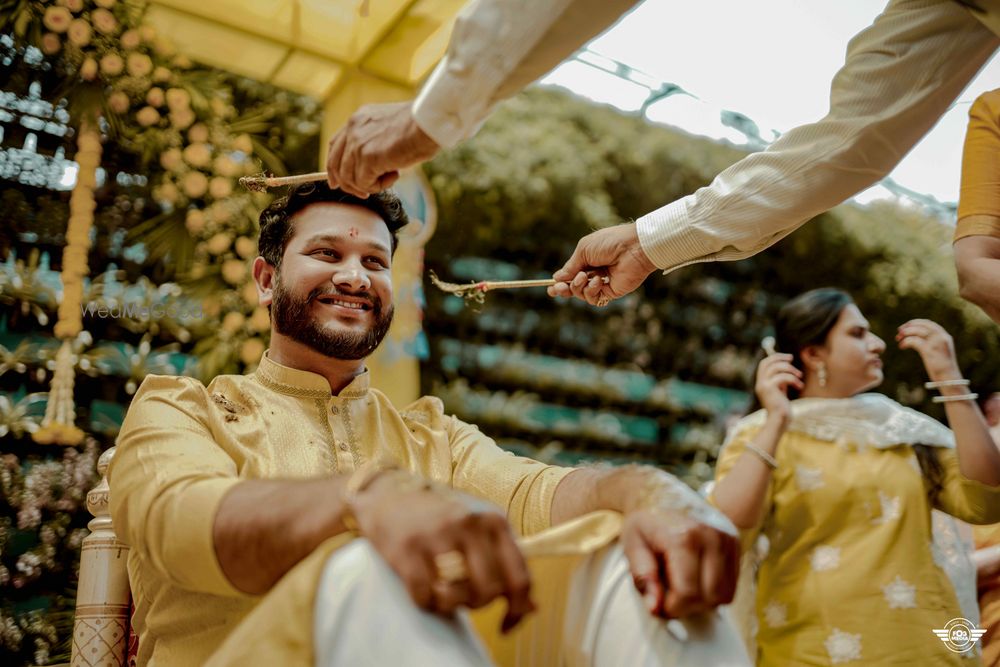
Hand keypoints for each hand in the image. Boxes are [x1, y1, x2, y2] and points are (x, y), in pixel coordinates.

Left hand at [326, 102, 439, 197]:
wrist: (428, 122)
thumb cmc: (421, 126)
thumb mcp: (390, 128)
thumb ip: (376, 140)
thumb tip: (374, 163)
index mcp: (358, 119)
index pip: (335, 145)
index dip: (334, 166)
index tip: (338, 182)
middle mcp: (353, 129)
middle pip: (335, 164)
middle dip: (347, 184)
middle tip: (364, 194)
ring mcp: (358, 143)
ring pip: (349, 178)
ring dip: (369, 185)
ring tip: (390, 177)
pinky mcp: (367, 158)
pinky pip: (364, 184)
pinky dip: (380, 186)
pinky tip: (395, 174)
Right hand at [351, 474, 533, 631]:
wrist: (389, 492)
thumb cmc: (440, 514)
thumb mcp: (479, 526)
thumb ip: (505, 560)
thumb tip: (531, 606)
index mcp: (494, 520)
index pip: (520, 576)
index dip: (517, 608)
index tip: (506, 624)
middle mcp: (469, 524)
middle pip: (490, 590)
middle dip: (478, 603)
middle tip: (464, 597)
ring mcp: (437, 535)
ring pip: (459, 596)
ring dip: (451, 604)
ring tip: (443, 593)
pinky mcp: (407, 549)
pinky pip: (425, 596)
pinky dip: (426, 602)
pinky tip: (423, 591)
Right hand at [547, 224, 656, 305]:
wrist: (633, 247)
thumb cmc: (610, 242)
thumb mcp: (584, 250)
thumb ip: (571, 266)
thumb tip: (557, 278)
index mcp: (587, 260)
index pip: (571, 275)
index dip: (560, 282)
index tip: (551, 288)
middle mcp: (594, 273)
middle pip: (573, 288)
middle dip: (564, 289)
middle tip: (557, 290)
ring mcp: (603, 284)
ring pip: (581, 294)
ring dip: (578, 287)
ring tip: (584, 276)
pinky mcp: (611, 292)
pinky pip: (594, 298)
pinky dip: (591, 291)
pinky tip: (598, 280)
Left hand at [621, 508, 739, 617]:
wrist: (658, 489)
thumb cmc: (643, 519)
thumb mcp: (633, 546)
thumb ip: (644, 577)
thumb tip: (655, 608)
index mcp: (684, 536)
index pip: (688, 593)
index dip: (672, 608)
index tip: (659, 605)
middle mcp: (711, 536)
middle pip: (710, 597)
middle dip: (689, 607)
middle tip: (669, 597)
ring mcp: (727, 537)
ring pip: (725, 594)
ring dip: (704, 600)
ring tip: (682, 586)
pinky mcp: (735, 540)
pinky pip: (733, 582)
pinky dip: (715, 588)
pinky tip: (695, 577)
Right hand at [754, 353, 801, 418]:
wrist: (779, 421)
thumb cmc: (782, 409)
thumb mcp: (780, 391)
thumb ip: (780, 381)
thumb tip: (787, 369)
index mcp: (761, 383)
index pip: (764, 364)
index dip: (775, 358)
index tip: (788, 358)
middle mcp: (760, 383)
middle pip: (766, 362)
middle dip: (780, 357)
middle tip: (792, 358)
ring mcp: (763, 385)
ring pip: (776, 367)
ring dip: (790, 369)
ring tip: (800, 376)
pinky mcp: (769, 389)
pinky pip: (783, 377)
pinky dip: (793, 379)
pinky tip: (800, 386)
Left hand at [895, 319, 960, 381]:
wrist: (949, 379)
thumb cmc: (942, 368)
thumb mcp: (939, 352)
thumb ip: (933, 343)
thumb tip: (919, 339)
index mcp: (945, 336)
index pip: (929, 323)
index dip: (916, 322)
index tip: (906, 326)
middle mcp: (942, 337)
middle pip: (923, 324)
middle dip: (909, 325)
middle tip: (899, 331)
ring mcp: (936, 343)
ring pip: (918, 331)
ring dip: (906, 332)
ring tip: (898, 338)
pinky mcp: (929, 350)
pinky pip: (913, 341)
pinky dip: (905, 342)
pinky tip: (901, 346)